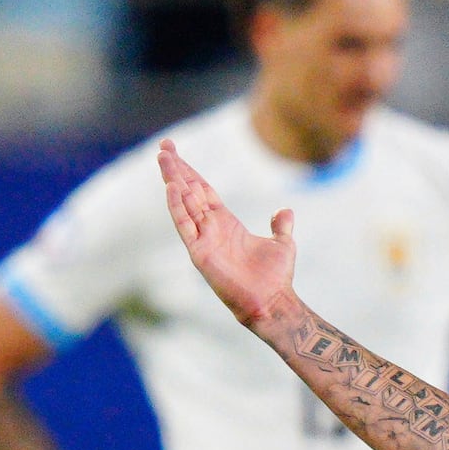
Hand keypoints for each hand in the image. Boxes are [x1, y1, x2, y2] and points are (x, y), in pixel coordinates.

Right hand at [156, 142, 298, 331]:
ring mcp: (202, 239)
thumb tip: (285, 211)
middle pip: (189, 192)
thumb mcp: (282, 243)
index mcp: (225, 223)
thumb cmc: (275, 278)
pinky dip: (177, 207)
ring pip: (183, 203)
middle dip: (177, 169)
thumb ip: (280, 226)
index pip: (202, 191)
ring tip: (163, 158)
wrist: (272, 302)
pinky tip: (172, 188)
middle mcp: (210, 228)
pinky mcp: (199, 253)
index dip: (191, 172)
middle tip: (163, 147)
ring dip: (173, 181)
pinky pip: (185, 226)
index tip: (177, 153)